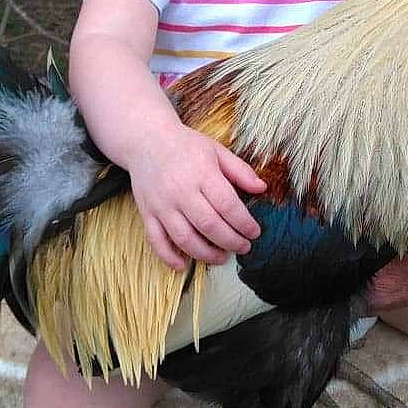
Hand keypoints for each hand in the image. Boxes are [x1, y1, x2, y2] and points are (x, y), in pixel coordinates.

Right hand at [128, 126, 264, 269]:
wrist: (146, 140)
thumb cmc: (185, 146)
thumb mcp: (216, 150)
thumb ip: (240, 170)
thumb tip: (262, 188)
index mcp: (201, 173)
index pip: (227, 205)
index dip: (244, 223)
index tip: (255, 232)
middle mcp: (180, 191)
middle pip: (209, 225)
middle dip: (230, 241)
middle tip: (244, 247)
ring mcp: (161, 204)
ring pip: (184, 238)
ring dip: (206, 254)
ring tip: (221, 257)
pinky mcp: (147, 213)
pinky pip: (156, 240)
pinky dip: (168, 257)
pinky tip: (183, 266)